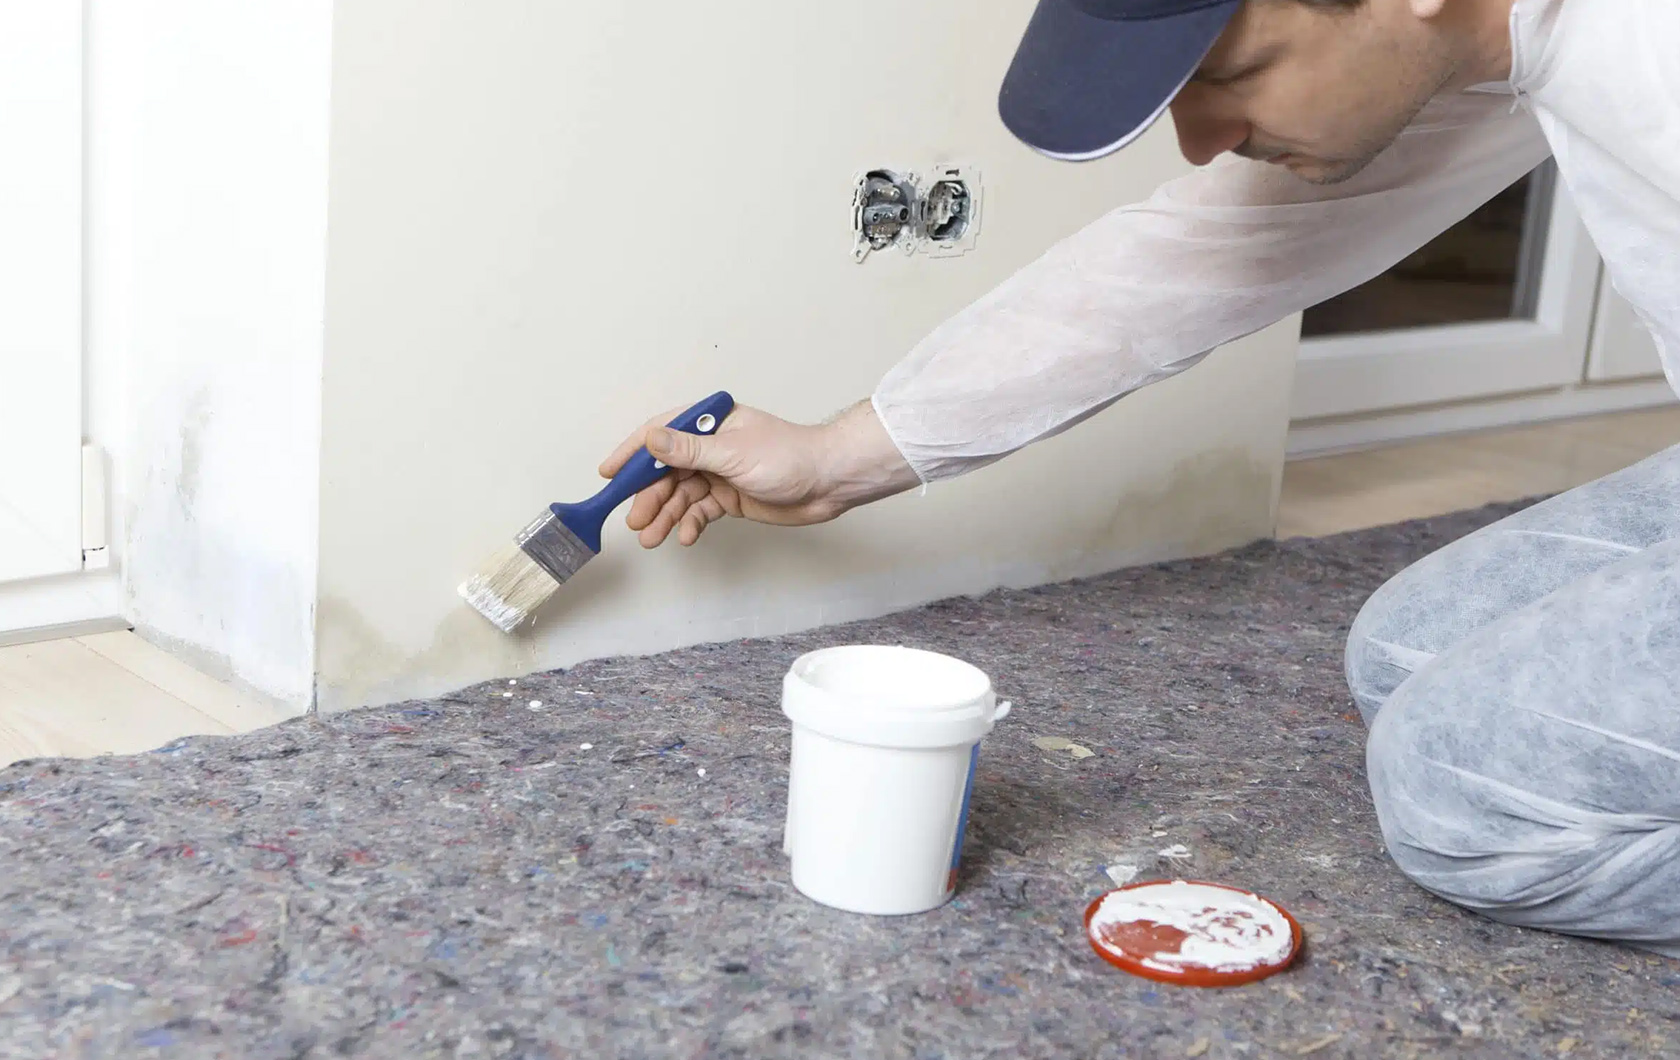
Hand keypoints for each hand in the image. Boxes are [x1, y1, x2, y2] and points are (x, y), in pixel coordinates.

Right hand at [598, 400, 918, 547]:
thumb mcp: (733, 453)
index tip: (609, 474)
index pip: (660, 434)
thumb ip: (689, 449)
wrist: (829, 482)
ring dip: (665, 515)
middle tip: (634, 519)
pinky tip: (685, 536)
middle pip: (666, 471)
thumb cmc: (790, 456)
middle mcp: (711, 447)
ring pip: (681, 495)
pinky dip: (690, 524)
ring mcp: (720, 473)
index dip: (632, 453)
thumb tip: (651, 440)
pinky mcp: (730, 497)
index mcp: (710, 423)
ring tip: (651, 536)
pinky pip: (700, 511)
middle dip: (648, 495)